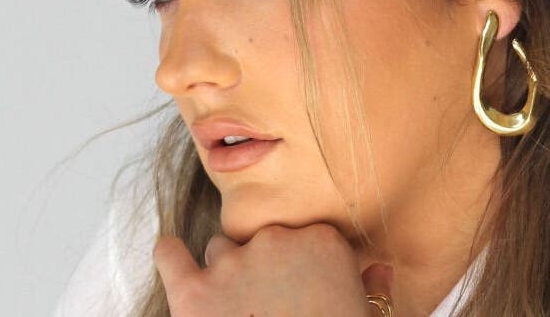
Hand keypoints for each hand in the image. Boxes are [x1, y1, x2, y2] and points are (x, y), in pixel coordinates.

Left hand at [153, 222, 393, 316]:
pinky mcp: (192, 294)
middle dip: (265, 270)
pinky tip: (173, 258)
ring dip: (224, 273)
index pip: (307, 238)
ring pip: (220, 251)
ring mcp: (231, 265)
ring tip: (234, 310)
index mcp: (322, 243)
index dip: (304, 267)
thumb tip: (380, 271)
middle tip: (272, 310)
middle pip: (262, 241)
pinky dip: (169, 256)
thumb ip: (374, 292)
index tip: (306, 293)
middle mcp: (276, 241)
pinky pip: (169, 256)